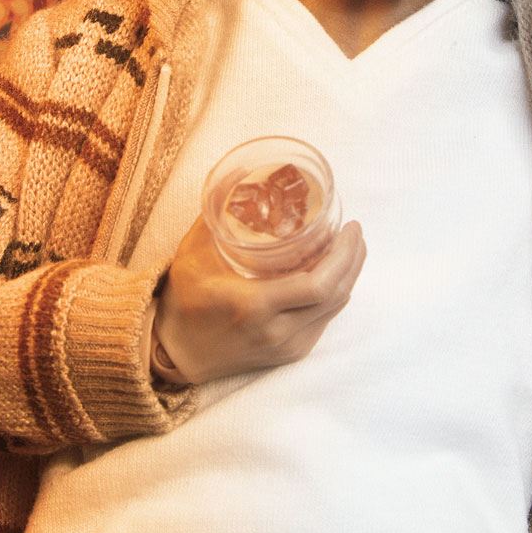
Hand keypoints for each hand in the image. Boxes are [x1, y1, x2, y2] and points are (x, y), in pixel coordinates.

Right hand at [150, 214, 365, 384]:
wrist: (177, 355)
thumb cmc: (184, 302)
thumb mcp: (191, 255)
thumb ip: (215, 217)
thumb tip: (238, 176)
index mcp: (256, 306)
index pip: (318, 286)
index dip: (344, 255)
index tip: (350, 226)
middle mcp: (278, 331)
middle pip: (336, 295)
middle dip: (354, 259)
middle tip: (354, 231)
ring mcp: (287, 347)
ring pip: (336, 309)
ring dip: (349, 276)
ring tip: (349, 246)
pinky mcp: (291, 354)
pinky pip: (325, 321)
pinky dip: (335, 293)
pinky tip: (333, 272)